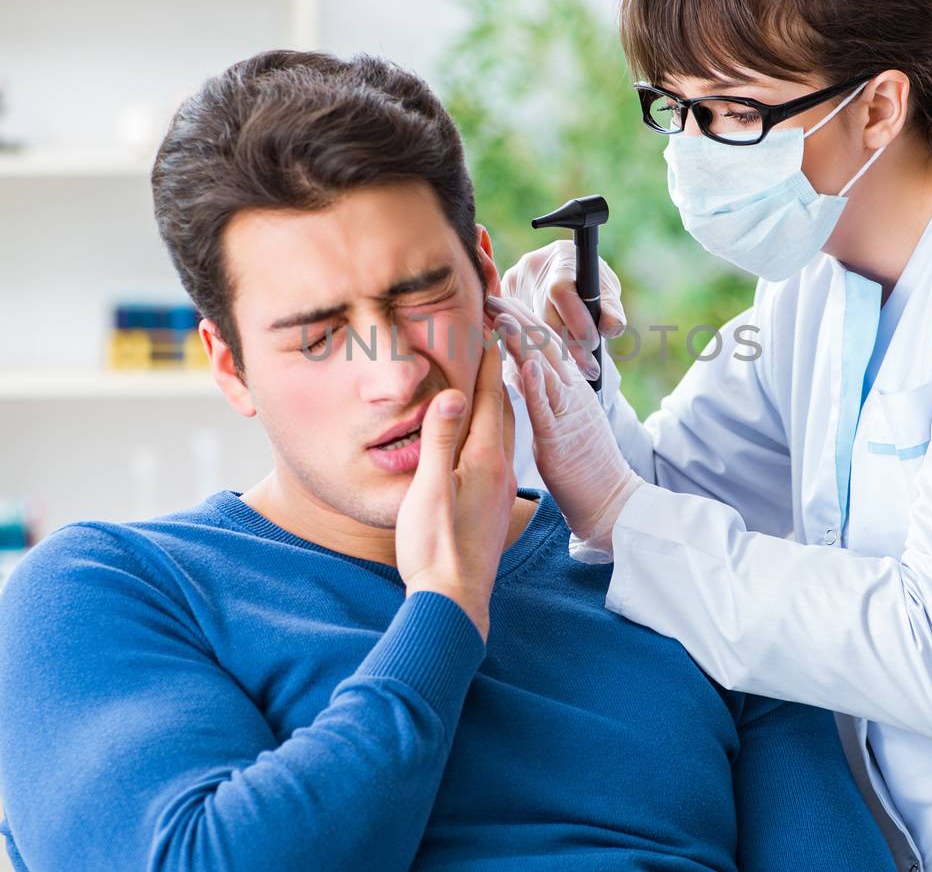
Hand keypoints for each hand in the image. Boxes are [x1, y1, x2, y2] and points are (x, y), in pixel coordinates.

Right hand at [395, 339, 518, 640]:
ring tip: (487, 383)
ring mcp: (500, 490)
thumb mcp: (428, 488)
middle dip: (496, 375)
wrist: (454, 602)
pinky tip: (481, 439)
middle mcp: (500, 470)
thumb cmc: (434, 547)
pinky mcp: (494, 507)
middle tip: (489, 344)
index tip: (486, 327)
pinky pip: (499, 453)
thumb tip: (455, 392)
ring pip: (503, 433)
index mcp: (484, 458)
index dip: (486, 361)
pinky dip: (492, 431)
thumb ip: (440, 438)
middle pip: (503, 410)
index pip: (489, 396)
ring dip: (496, 403)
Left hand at [485, 295, 640, 556]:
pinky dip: (537, 385)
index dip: (519, 318)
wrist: (610, 500)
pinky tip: (524, 364)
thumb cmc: (580, 464)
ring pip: (545, 368)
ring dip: (521, 339)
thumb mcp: (558, 420)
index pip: (543, 344)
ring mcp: (567, 413)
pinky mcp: (561, 438)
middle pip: (543, 345)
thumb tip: (520, 369)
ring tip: (500, 314)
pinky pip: (548, 408)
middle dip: (515, 316)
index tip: (495, 298)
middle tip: (490, 293)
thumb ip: (541, 393)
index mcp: (568, 388)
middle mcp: (570, 392)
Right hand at [497, 241, 626, 381]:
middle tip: (587, 367)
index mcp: (561, 260)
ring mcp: (512, 283)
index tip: (592, 345)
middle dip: (568, 345)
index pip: (561, 294)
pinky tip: (550, 363)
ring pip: (527, 327)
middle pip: (543, 316)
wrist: (566, 273)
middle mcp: (531, 268)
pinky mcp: (501, 300)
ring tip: (572, 370)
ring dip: (551, 351)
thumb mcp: (606, 290)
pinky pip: (515, 329)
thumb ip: (611, 309)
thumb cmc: (590, 283)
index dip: (577, 323)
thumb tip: (610, 328)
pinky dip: (535, 348)